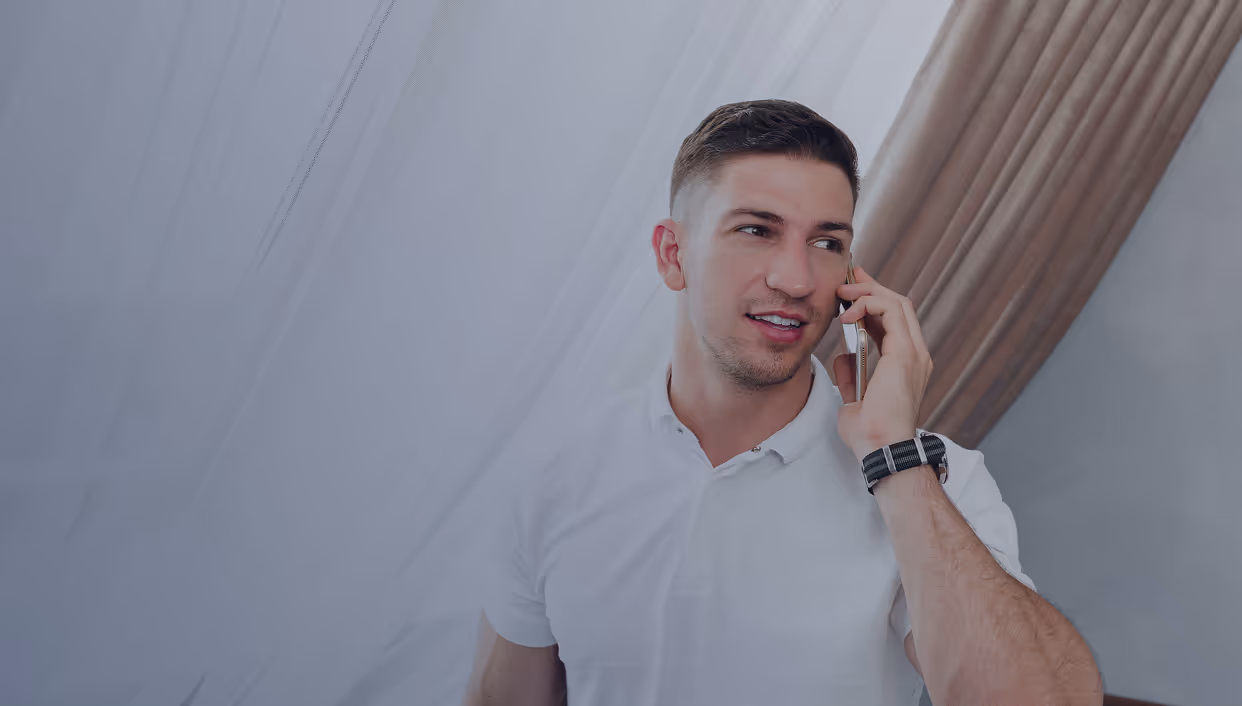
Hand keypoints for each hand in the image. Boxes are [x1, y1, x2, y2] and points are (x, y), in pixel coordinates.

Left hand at [832, 265, 933, 463]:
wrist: (880, 450)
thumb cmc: (869, 433)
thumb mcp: (853, 397)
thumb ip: (851, 373)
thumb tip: (844, 355)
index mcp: (907, 363)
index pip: (895, 320)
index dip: (874, 299)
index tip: (850, 288)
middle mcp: (916, 354)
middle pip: (899, 305)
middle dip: (871, 286)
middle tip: (846, 278)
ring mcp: (914, 353)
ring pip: (897, 303)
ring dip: (868, 291)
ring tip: (842, 293)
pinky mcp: (906, 354)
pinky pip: (890, 313)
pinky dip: (868, 305)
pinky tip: (847, 314)